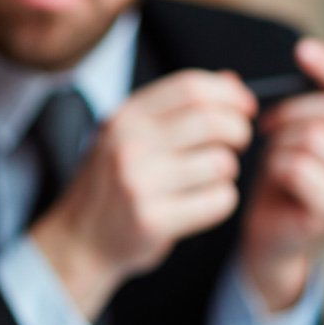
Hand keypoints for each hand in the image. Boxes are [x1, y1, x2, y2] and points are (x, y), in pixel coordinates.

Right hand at [31, 70, 255, 319]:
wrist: (79, 241)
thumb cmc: (112, 186)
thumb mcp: (129, 136)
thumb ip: (175, 109)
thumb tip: (233, 83)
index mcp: (124, 118)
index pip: (191, 88)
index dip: (229, 95)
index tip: (244, 109)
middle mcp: (128, 146)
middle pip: (211, 121)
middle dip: (238, 131)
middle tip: (236, 145)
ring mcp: (138, 184)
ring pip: (220, 163)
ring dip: (227, 171)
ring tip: (209, 179)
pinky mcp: (152, 220)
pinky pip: (218, 201)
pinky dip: (222, 201)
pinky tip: (203, 204)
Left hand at [242, 28, 323, 310]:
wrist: (274, 238)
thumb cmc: (288, 180)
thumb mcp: (307, 126)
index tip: (301, 50)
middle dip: (291, 112)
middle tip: (266, 125)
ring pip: (314, 138)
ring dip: (280, 143)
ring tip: (272, 157)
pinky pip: (300, 166)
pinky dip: (277, 166)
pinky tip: (274, 179)